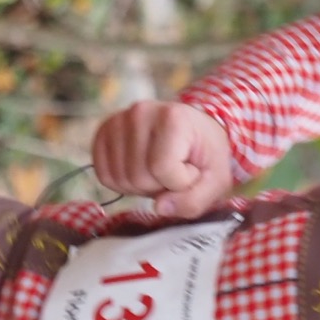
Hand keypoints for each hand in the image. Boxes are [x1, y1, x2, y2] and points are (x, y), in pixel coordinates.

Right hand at [90, 101, 235, 218]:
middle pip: (138, 176)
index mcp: (172, 117)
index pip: (162, 168)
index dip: (178, 183)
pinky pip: (104, 175)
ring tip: (157, 170)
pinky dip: (122, 183)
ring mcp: (117, 121)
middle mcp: (140, 112)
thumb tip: (160, 207)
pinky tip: (139, 170)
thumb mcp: (216, 180)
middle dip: (159, 186)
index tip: (190, 171)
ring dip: (140, 187)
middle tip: (173, 173)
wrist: (193, 131)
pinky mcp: (102, 132)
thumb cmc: (205, 155)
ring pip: (120, 179)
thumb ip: (195, 199)